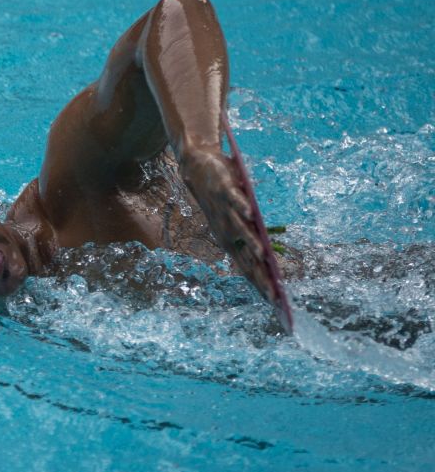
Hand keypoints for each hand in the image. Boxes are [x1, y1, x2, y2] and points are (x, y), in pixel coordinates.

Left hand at [178, 144, 290, 327]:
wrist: (197, 169)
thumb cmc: (222, 199)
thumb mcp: (238, 220)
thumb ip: (253, 234)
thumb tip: (269, 255)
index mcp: (229, 241)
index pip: (246, 268)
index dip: (260, 285)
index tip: (275, 302)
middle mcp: (225, 231)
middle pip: (244, 256)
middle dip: (259, 275)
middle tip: (274, 292)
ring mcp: (224, 211)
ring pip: (239, 230)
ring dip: (250, 242)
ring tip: (263, 255)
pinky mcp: (224, 191)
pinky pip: (234, 201)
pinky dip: (241, 207)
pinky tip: (250, 215)